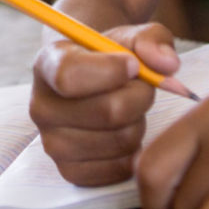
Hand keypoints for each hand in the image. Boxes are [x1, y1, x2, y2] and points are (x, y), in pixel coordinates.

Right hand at [29, 23, 179, 185]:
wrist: (95, 82)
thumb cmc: (111, 56)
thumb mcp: (131, 37)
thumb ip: (151, 40)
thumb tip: (167, 64)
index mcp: (47, 64)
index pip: (69, 75)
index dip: (110, 71)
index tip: (133, 65)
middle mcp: (41, 107)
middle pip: (108, 111)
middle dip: (140, 96)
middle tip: (142, 86)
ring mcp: (52, 144)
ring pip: (120, 140)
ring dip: (138, 123)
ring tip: (130, 107)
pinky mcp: (70, 171)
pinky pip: (119, 168)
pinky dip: (133, 151)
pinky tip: (125, 130)